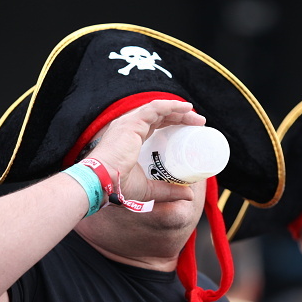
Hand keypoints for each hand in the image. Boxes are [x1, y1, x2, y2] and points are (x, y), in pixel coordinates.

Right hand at [89, 100, 205, 202]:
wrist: (102, 183)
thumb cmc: (118, 187)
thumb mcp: (149, 189)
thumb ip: (168, 191)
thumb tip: (189, 195)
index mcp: (130, 138)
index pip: (155, 125)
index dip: (173, 125)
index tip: (191, 131)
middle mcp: (129, 127)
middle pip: (160, 116)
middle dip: (181, 117)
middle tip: (199, 124)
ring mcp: (130, 123)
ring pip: (160, 109)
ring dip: (180, 111)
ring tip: (198, 119)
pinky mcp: (132, 123)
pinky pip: (156, 108)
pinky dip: (172, 106)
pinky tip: (186, 108)